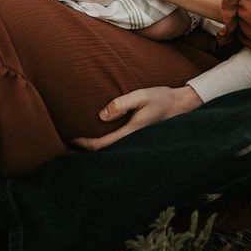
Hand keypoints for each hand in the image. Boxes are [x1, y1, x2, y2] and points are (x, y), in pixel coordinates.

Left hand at [72, 85, 202, 150]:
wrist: (183, 106)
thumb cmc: (161, 98)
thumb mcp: (141, 95)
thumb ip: (122, 103)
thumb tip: (101, 115)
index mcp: (132, 132)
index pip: (103, 145)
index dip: (85, 145)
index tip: (72, 141)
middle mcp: (134, 142)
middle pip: (106, 155)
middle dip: (87, 155)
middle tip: (68, 151)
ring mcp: (138, 144)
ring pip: (113, 153)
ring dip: (97, 152)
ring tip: (80, 149)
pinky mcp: (140, 141)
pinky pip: (120, 148)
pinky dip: (107, 148)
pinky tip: (101, 144)